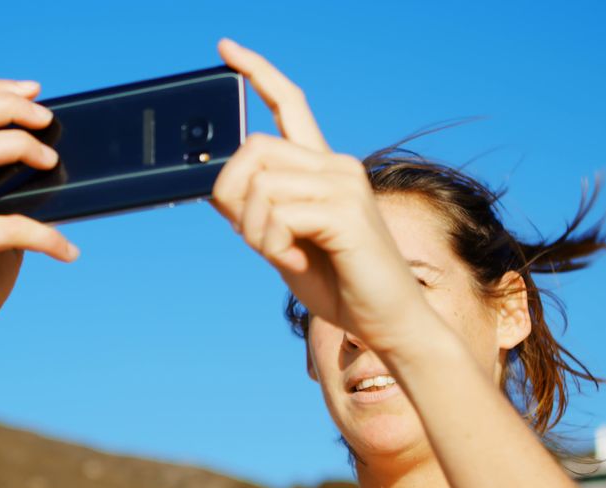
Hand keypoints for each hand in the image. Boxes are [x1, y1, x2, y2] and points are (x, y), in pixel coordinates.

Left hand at [211, 39, 428, 348]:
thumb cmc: (338, 285)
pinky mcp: (345, 210)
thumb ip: (258, 212)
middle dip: (232, 195)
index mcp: (322, 167)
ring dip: (253, 230)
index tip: (225, 48)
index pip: (289, 103)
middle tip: (253, 238)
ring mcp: (344, 183)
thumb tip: (218, 187)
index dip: (256, 73)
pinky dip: (271, 244)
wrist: (388, 322)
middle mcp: (336, 164)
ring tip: (282, 256)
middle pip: (253, 148)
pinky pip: (276, 214)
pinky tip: (295, 262)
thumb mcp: (285, 242)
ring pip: (259, 184)